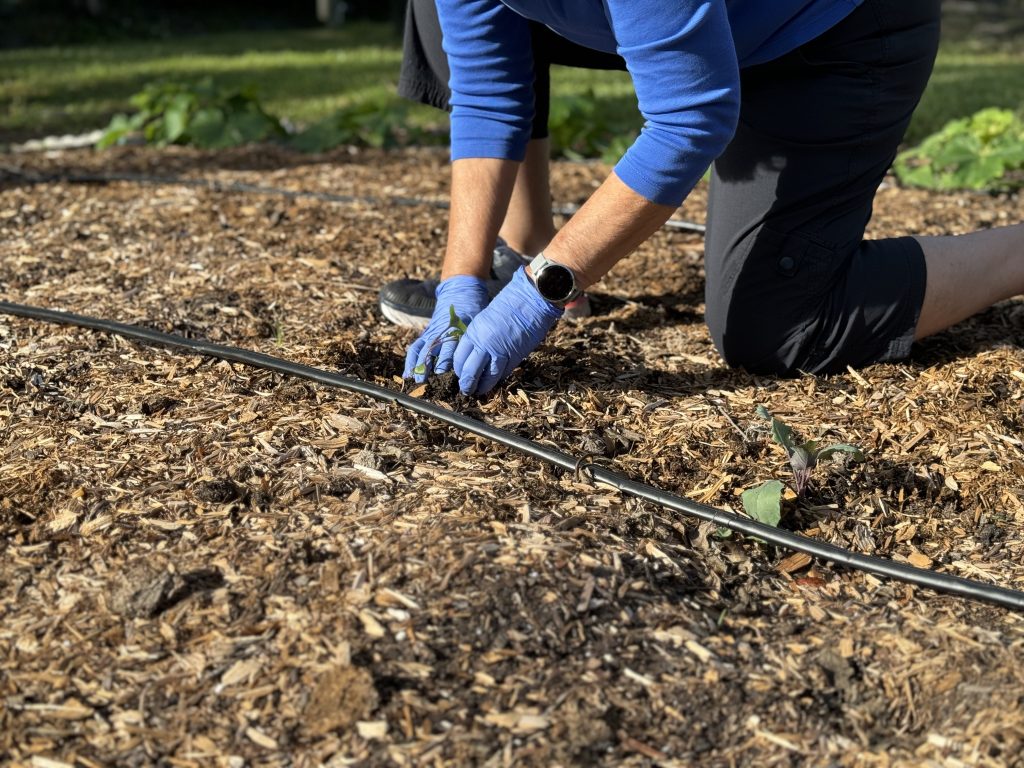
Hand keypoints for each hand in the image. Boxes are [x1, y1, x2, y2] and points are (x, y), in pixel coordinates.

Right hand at [403, 276, 489, 381]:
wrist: (460, 293)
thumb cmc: (473, 311)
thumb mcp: (476, 321)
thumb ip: (473, 338)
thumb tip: (477, 359)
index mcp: (454, 328)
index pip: (449, 346)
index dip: (445, 359)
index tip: (442, 372)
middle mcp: (440, 332)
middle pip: (431, 350)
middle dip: (426, 365)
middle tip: (423, 379)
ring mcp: (431, 333)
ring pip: (421, 349)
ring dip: (416, 364)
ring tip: (414, 378)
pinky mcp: (426, 334)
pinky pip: (416, 347)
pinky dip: (411, 360)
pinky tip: (407, 374)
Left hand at [453, 266, 562, 394]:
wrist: (529, 301)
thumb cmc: (508, 305)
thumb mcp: (485, 319)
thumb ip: (478, 337)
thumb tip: (474, 354)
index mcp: (474, 332)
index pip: (459, 358)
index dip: (458, 369)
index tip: (459, 374)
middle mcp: (484, 344)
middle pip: (469, 371)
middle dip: (466, 383)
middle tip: (466, 390)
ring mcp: (500, 352)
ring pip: (487, 377)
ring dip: (481, 387)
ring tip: (479, 391)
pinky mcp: (515, 357)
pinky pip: (503, 373)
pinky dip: (497, 379)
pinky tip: (495, 381)